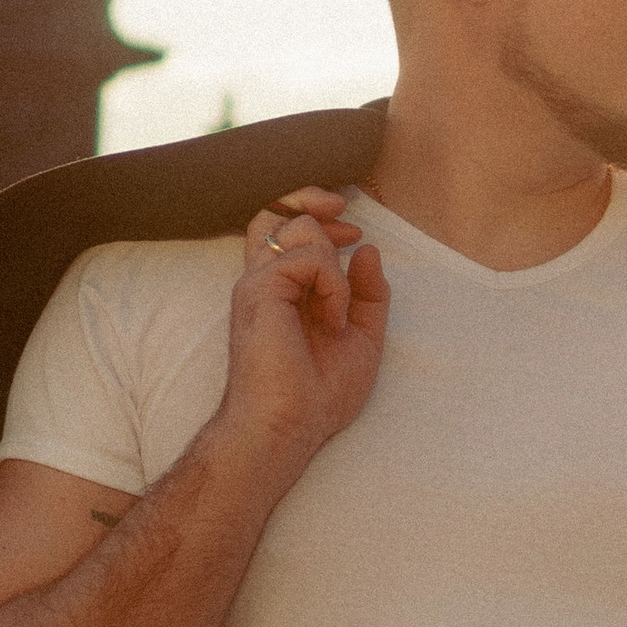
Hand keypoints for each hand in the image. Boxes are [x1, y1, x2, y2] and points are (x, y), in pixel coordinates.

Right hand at [209, 189, 389, 495]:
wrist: (289, 426)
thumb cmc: (317, 395)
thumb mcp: (362, 337)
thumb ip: (369, 294)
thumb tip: (368, 249)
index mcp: (281, 292)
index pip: (283, 230)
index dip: (317, 213)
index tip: (355, 229)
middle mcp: (263, 283)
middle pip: (275, 213)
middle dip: (312, 200)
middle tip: (346, 214)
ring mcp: (257, 284)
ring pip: (296, 229)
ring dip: (333, 262)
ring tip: (339, 311)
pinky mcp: (259, 291)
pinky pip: (307, 259)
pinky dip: (333, 284)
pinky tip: (333, 320)